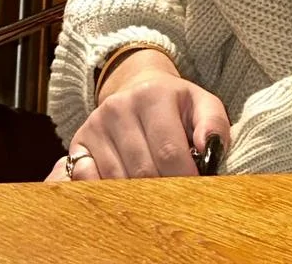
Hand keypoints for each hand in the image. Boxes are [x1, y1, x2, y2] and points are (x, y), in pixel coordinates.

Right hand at [44, 58, 229, 181]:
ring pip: (117, 180)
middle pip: (142, 170)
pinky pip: (87, 181)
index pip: (169, 151)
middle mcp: (119, 107)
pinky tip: (122, 193)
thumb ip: (214, 124)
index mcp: (153, 95)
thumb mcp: (201, 104)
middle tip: (174, 204)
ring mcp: (95, 124)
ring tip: (153, 199)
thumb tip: (208, 147)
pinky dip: (105, 194)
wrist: (137, 86)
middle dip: (162, 193)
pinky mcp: (78, 142)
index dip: (184, 179)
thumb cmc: (174, 104)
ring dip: (136, 197)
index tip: (194, 195)